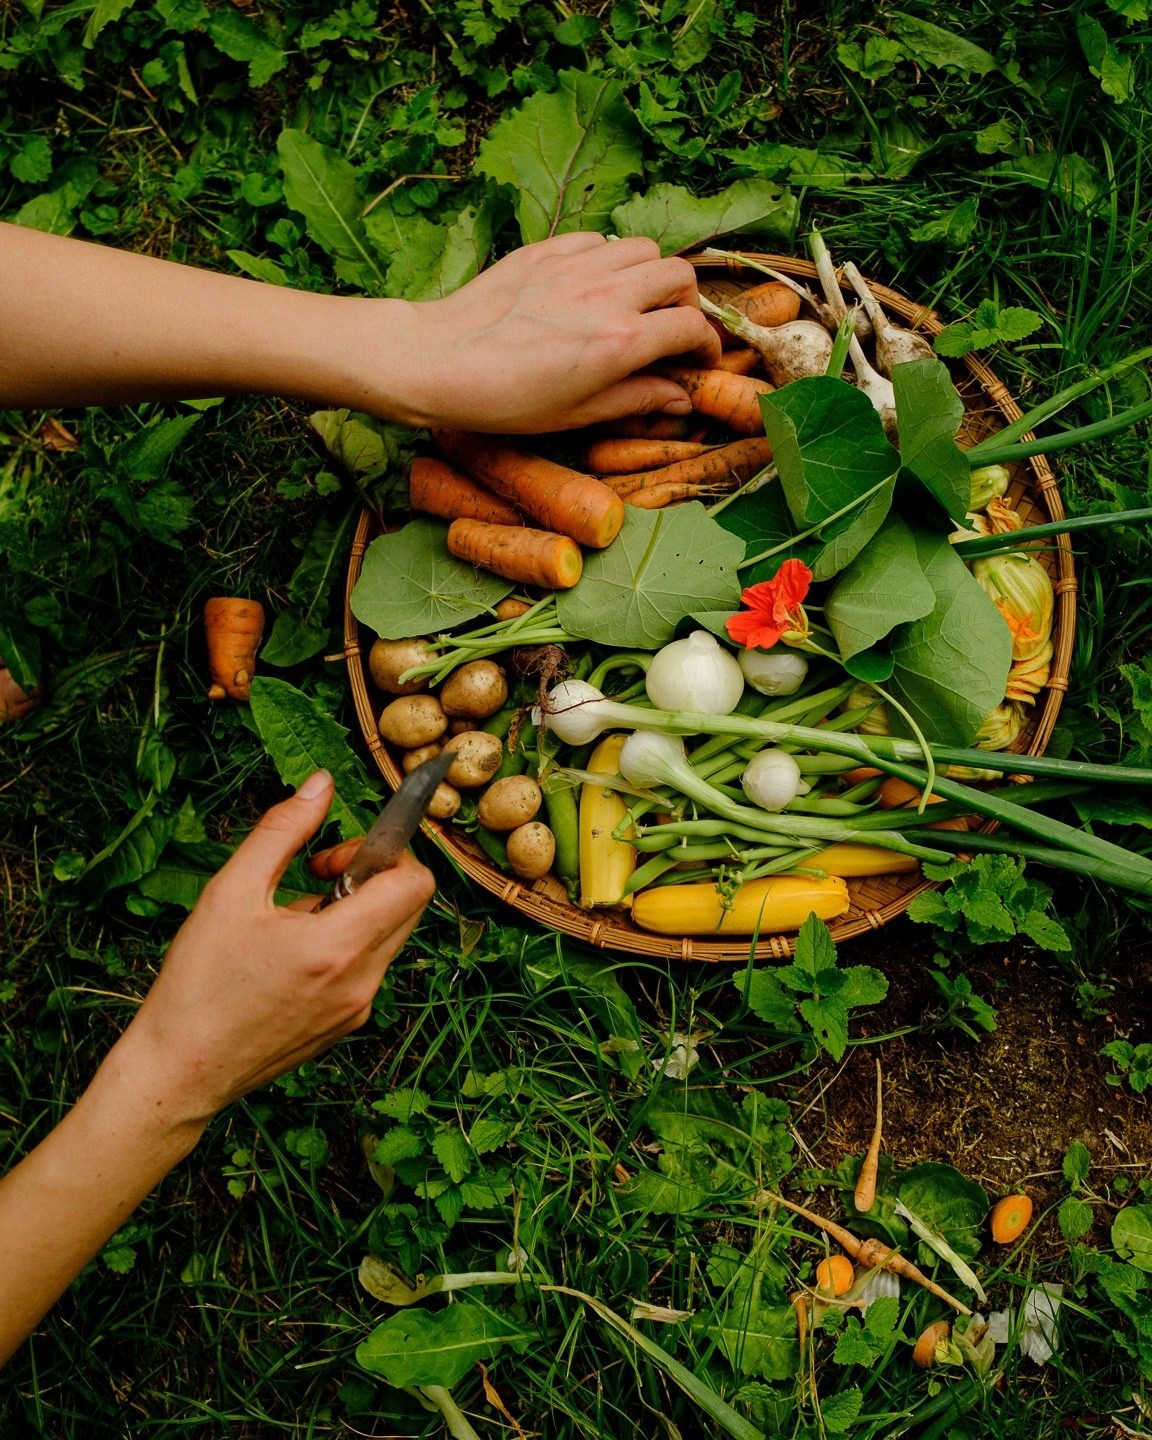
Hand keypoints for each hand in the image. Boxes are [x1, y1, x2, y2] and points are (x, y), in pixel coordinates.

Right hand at [115, 771, 433, 1123]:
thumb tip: (322, 785)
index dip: (386, 851)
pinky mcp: (349, 1025)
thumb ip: (283, 830)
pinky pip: (369, 967)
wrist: (181, 1071)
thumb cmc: (198, 983)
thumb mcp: (230, 892)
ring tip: (294, 922)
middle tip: (314, 877)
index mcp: (338, 947)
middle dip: (372, 876)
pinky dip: (346, 946)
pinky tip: (293, 956)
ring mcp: (360, 1008)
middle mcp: (362, 981)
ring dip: (356, 911)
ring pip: (389, 935)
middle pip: (410, 905)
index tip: (336, 853)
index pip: (414, 882)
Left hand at [362, 233, 720, 432]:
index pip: (691, 327)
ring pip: (643, 248)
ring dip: (651, 273)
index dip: (706, 345)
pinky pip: (599, 240)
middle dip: (686, 302)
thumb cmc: (506, 400)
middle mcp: (608, 295)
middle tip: (672, 327)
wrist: (440, 361)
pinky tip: (593, 285)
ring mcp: (577, 266)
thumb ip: (637, 399)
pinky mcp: (548, 250)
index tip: (699, 360)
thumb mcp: (579, 413)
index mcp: (621, 342)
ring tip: (636, 301)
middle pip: (678, 275)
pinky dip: (609, 258)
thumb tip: (681, 399)